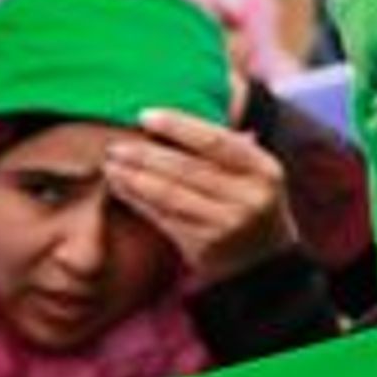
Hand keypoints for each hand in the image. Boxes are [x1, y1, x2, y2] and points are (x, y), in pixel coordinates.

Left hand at [103, 108, 297, 286]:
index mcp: (264, 170)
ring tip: (111, 164)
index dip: (178, 126)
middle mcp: (249, 198)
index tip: (145, 116)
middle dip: (146, 154)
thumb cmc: (251, 201)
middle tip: (116, 144)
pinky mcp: (205, 247)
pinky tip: (121, 187)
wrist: (266, 261)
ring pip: (171, 195)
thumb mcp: (254, 171)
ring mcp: (227, 225)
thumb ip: (224, 145)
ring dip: (135, 178)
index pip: (215, 141)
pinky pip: (163, 218)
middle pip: (187, 169)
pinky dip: (138, 201)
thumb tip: (167, 120)